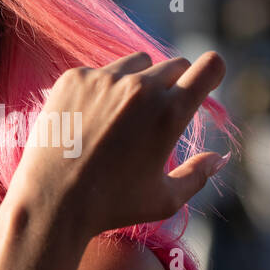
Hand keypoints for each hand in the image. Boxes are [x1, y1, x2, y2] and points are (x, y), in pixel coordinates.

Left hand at [6, 50, 228, 238]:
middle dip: (175, 84)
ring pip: (138, 63)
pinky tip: (89, 120)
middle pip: (175, 65)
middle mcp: (140, 88)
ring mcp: (104, 78)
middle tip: (158, 114)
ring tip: (123, 117)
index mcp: (169, 113)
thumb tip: (218, 158)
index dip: (212, 72)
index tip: (204, 84)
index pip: (209, 66)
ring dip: (140, 80)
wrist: (51, 201)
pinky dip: (102, 88)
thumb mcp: (164, 200)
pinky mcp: (73, 78)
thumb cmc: (112, 206)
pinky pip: (100, 72)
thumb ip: (198, 175)